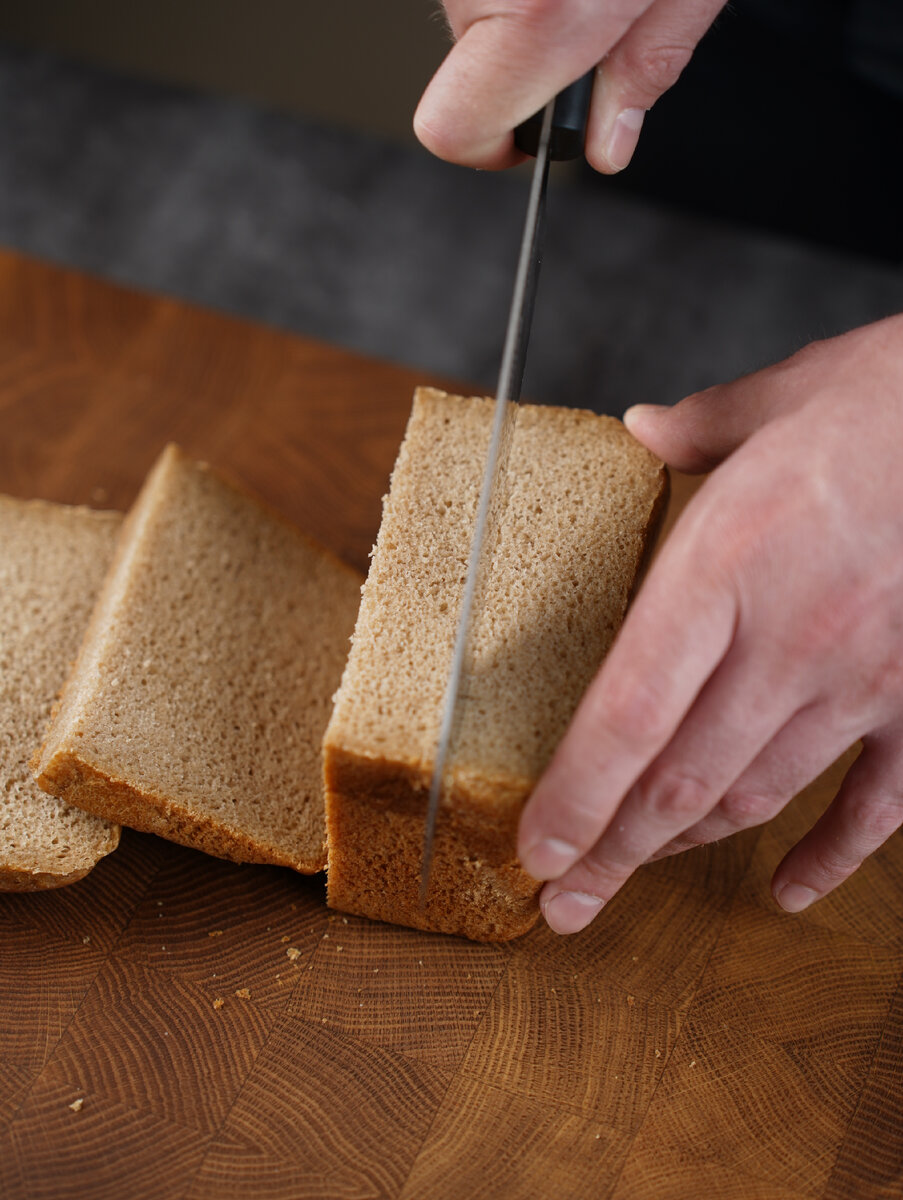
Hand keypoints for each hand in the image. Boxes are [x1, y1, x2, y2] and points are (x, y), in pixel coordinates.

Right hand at [414, 0, 725, 170]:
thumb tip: (608, 142)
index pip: (456, 129)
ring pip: (476, 9)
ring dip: (529, 4)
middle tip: (601, 17)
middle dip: (530, 59)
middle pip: (469, 66)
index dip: (491, 150)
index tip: (534, 141)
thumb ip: (647, 67)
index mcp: (542, 10)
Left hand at [517, 314, 902, 933]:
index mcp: (725, 564)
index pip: (629, 712)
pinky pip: (874, 808)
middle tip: (565, 904)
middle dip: (612, 852)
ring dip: (687, 848)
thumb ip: (699, 428)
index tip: (535, 853)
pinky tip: (785, 890)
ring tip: (633, 877)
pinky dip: (828, 858)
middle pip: (680, 779)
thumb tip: (643, 425)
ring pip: (757, 796)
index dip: (576, 798)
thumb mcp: (780, 397)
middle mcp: (789, 639)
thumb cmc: (892, 400)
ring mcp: (863, 681)